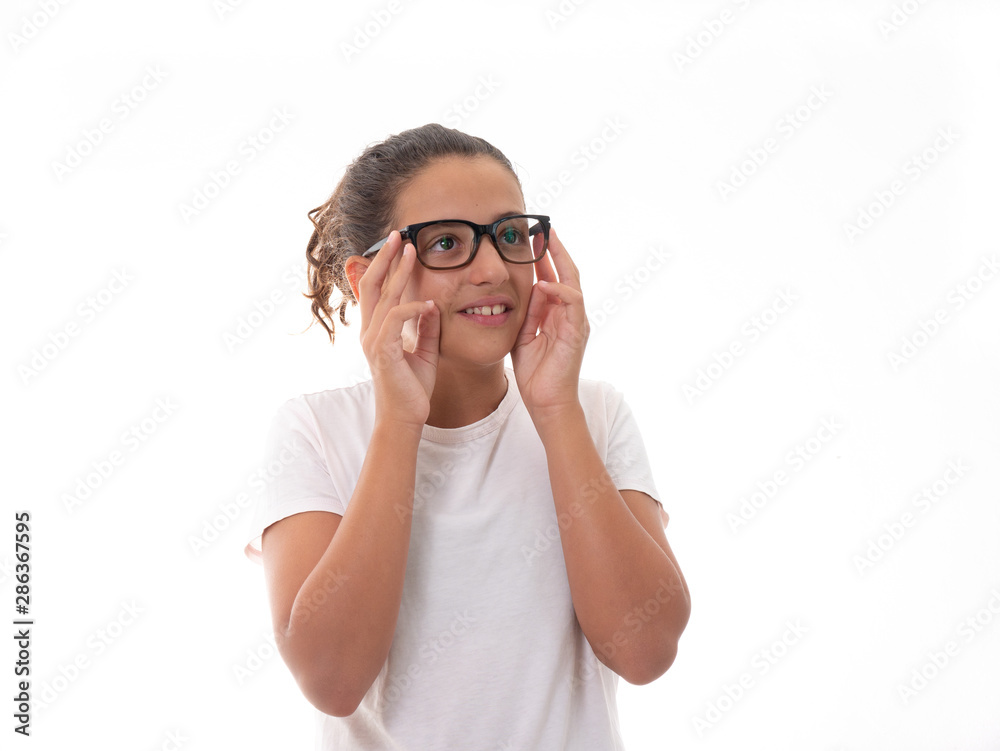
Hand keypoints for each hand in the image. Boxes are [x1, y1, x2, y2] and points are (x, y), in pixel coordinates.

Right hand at [356, 231, 439, 430]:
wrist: (406, 419)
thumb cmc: (412, 388)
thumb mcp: (424, 351)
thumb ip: (425, 328)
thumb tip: (431, 304)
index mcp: (376, 330)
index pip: (376, 290)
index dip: (385, 265)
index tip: (400, 244)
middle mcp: (370, 332)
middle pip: (372, 285)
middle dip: (386, 257)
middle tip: (400, 235)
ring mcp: (373, 341)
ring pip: (383, 297)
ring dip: (398, 272)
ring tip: (412, 252)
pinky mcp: (383, 353)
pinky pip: (394, 321)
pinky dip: (411, 308)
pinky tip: (427, 303)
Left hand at [511, 227, 588, 424]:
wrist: (546, 401)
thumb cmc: (535, 373)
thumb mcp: (524, 336)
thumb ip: (528, 313)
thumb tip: (531, 288)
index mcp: (556, 314)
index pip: (553, 279)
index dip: (544, 259)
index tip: (533, 239)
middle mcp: (570, 315)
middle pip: (567, 274)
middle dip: (555, 251)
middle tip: (544, 229)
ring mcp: (576, 322)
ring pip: (572, 282)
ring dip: (560, 261)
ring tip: (547, 242)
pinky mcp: (577, 332)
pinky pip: (572, 303)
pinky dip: (559, 291)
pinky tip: (544, 283)